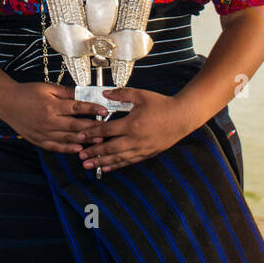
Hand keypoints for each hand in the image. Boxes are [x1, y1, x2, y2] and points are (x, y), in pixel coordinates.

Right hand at [0, 82, 109, 152]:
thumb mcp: (47, 88)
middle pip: (75, 126)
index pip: (77, 108)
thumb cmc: (26, 93)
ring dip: (83, 140)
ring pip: (67, 138)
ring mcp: (43, 132)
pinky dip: (67, 148)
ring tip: (97, 141)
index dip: (92, 109)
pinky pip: (55, 146)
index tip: (104, 111)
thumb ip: (66, 92)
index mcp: (52, 106)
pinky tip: (77, 149)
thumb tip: (83, 93)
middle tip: (106, 130)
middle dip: (92, 128)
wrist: (6, 102)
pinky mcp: (38, 140)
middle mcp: (48, 121)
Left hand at [76, 88, 193, 171]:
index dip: (92, 133)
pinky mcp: (147, 153)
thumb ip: (121, 94)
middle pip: (109, 148)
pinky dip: (116, 166)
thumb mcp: (141, 95)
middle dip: (93, 152)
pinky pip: (129, 161)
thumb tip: (105, 94)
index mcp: (131, 124)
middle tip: (81, 156)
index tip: (81, 136)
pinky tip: (107, 168)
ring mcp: (141, 148)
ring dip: (102, 162)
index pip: (106, 130)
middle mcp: (135, 139)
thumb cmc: (163, 105)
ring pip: (118, 158)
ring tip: (89, 165)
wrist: (182, 117)